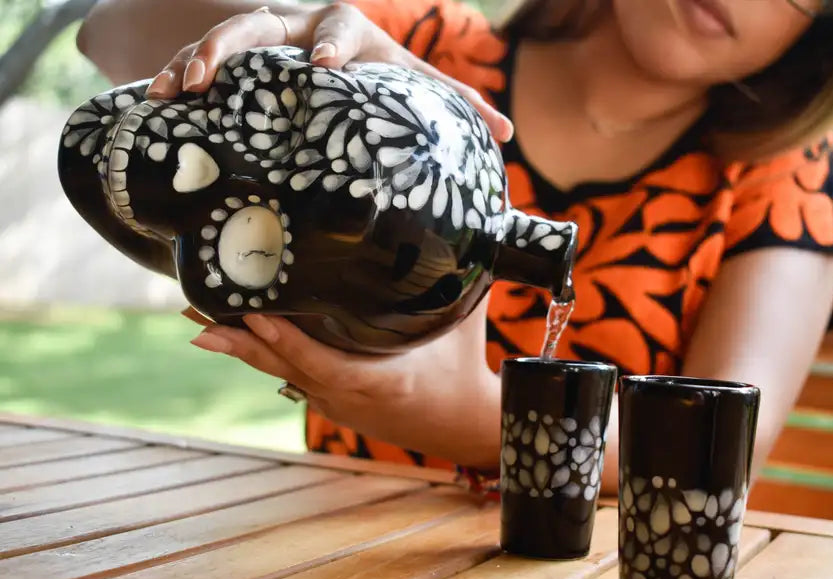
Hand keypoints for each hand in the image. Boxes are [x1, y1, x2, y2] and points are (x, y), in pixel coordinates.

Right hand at [144, 2, 513, 141]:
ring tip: (175, 90)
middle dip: (239, 44)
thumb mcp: (412, 84)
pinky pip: (198, 59)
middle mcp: (301, 28)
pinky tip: (155, 102)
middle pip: (266, 21)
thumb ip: (455, 105)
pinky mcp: (236, 59)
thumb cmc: (377, 75)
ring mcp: (264, 42)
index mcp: (350, 33)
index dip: (333, 45)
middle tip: (219, 73)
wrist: (334, 56)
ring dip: (196, 60)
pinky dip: (177, 75)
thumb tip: (507, 135)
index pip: (343, 28)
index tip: (324, 68)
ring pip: (224, 37)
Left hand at [184, 299, 501, 467]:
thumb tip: (472, 225)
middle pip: (282, 366)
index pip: (320, 361)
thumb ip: (459, 277)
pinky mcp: (330, 402)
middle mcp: (345, 395)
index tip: (249, 315)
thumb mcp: (461, 323)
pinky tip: (236, 335)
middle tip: (193, 309)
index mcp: (378, 380)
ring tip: (197, 319)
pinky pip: (289, 375)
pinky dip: (262, 354)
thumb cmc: (462, 371)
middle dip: (237, 337)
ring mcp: (334, 402)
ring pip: (279, 372)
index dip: (283, 341)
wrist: (463, 427)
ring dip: (240, 345)